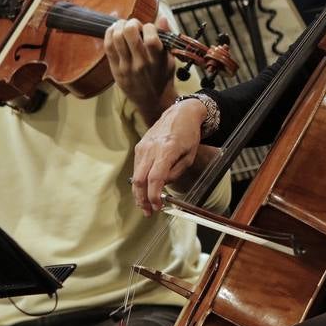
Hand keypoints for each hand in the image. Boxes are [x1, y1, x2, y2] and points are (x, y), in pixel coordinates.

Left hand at [105, 14, 175, 122]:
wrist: (151, 100)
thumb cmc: (162, 77)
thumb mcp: (170, 59)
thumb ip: (166, 39)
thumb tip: (162, 18)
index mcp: (157, 61)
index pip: (150, 38)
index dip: (149, 27)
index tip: (150, 29)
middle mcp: (141, 64)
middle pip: (129, 33)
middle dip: (132, 23)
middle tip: (134, 25)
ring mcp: (126, 67)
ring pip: (116, 37)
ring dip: (120, 26)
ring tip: (124, 26)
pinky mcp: (115, 70)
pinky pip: (108, 47)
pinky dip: (109, 34)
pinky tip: (114, 31)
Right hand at [131, 98, 206, 214]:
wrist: (180, 114)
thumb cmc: (189, 135)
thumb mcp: (189, 156)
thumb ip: (175, 173)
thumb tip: (162, 186)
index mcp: (167, 150)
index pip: (155, 178)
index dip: (154, 196)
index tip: (158, 207)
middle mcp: (151, 148)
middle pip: (140, 180)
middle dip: (142, 199)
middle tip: (148, 211)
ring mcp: (143, 147)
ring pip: (136, 175)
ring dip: (139, 192)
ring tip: (145, 204)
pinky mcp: (139, 146)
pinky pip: (137, 168)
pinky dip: (140, 181)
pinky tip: (145, 189)